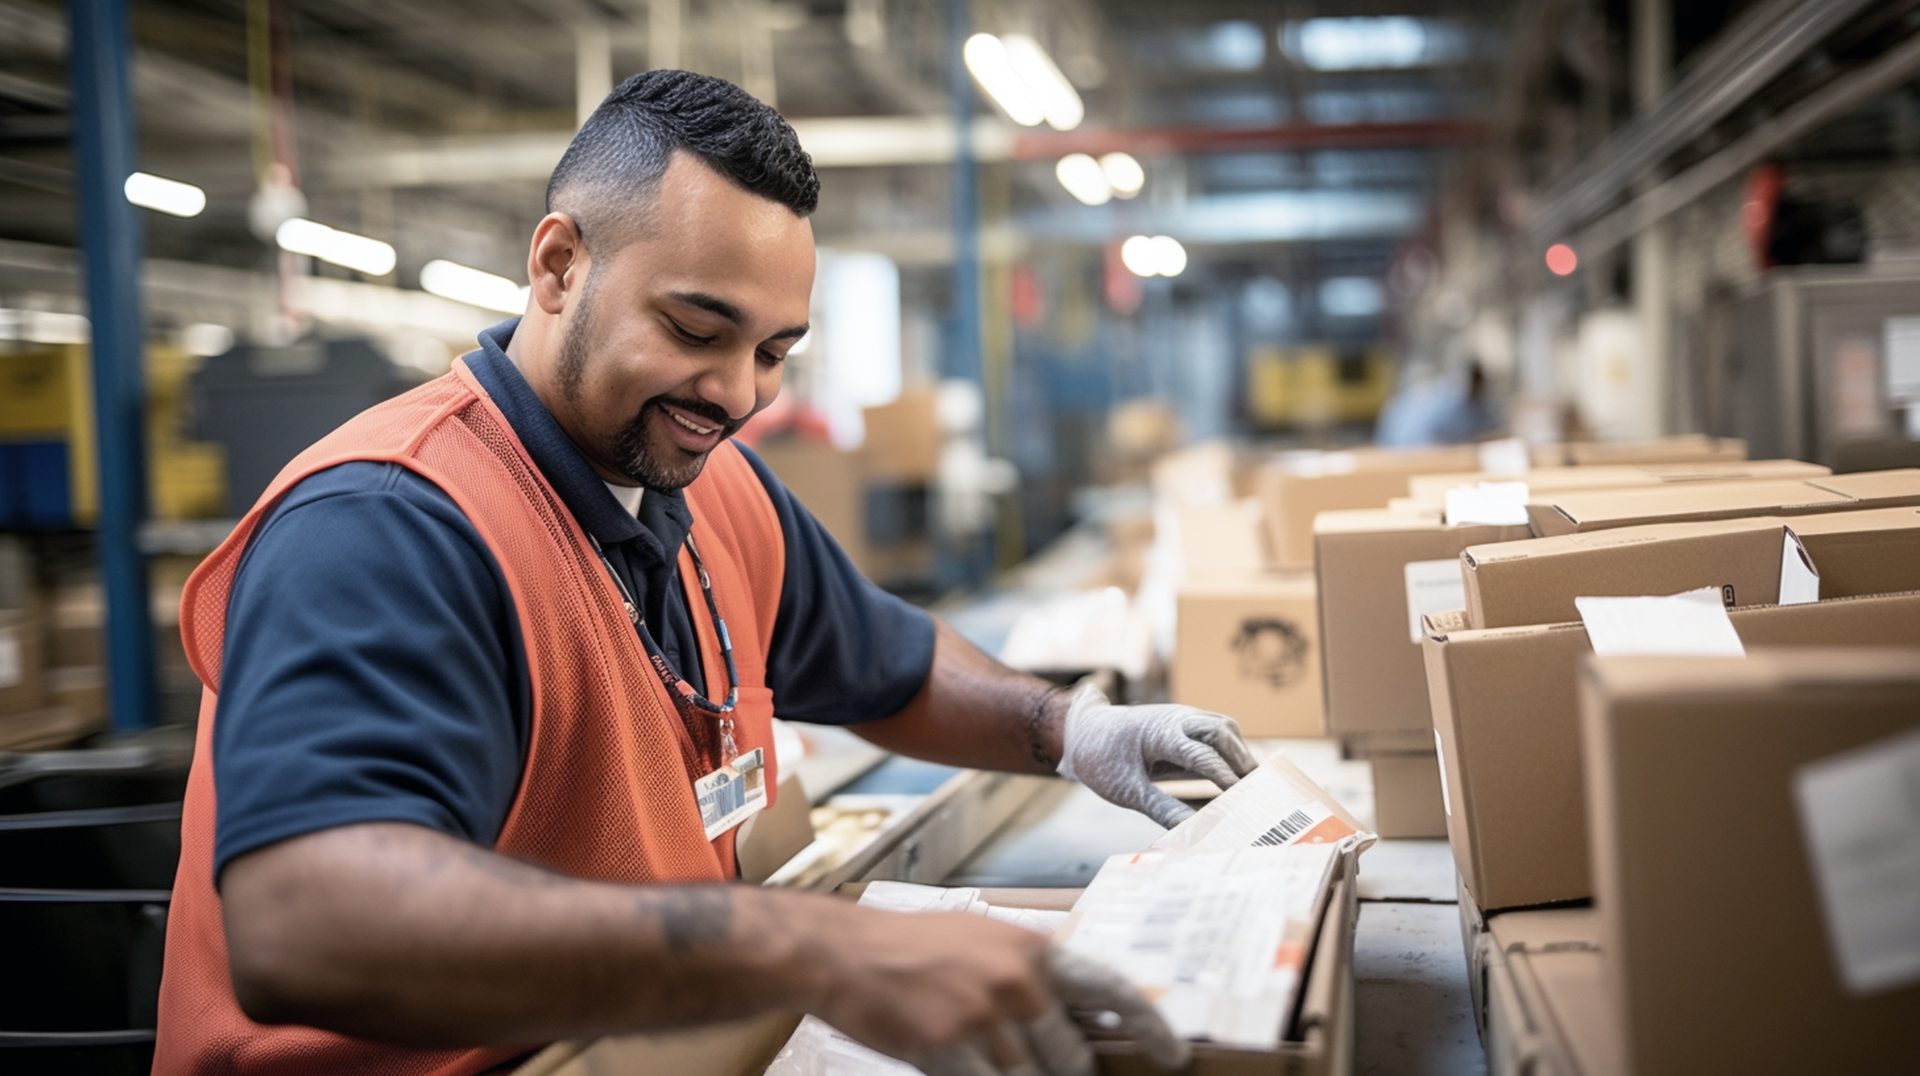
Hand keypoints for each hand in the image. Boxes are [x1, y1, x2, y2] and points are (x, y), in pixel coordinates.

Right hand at [815, 907, 1186, 1073]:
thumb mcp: (986, 943)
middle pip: (1071, 1057)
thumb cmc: (913, 948)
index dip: (1150, 1025)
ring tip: (985, 1057)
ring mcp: (984, 1017)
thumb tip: (1076, 1019)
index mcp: (1032, 949)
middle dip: (1061, 1073)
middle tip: (1033, 1063)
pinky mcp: (948, 1049)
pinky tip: (965, 1071)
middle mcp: (1018, 981)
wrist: (842, 952)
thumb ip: (1033, 977)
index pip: (1111, 988)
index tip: (1174, 1054)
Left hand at [1056, 684, 1259, 827]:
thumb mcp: (1128, 791)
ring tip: (1254, 787)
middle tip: (1260, 793)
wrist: (1081, 733)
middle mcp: (1176, 719)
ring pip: (1223, 727)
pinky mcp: (1183, 722)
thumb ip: (1163, 810)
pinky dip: (1231, 750)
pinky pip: (1216, 730)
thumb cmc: (1102, 761)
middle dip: (1242, 760)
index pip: (1203, 754)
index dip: (1226, 777)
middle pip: (1221, 731)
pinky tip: (1238, 776)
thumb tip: (1194, 832)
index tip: (1245, 801)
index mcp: (1160, 733)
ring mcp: (1181, 716)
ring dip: (1239, 753)